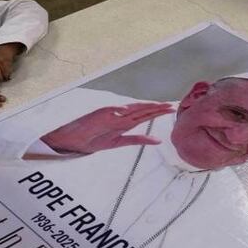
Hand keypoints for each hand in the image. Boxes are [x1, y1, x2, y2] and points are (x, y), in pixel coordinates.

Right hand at [41, 103, 174, 153]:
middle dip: (156, 108)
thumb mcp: (120, 142)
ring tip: (155, 105)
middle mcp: (120, 116)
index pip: (145, 115)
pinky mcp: (97, 115)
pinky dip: (117, 109)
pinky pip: (108, 111)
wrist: (75, 141)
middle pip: (141, 110)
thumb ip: (138, 140)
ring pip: (129, 108)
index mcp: (126, 122)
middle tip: (171, 105)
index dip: (159, 112)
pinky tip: (126, 109)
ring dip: (142, 106)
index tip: (173, 110)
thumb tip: (159, 140)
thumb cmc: (96, 140)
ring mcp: (110, 114)